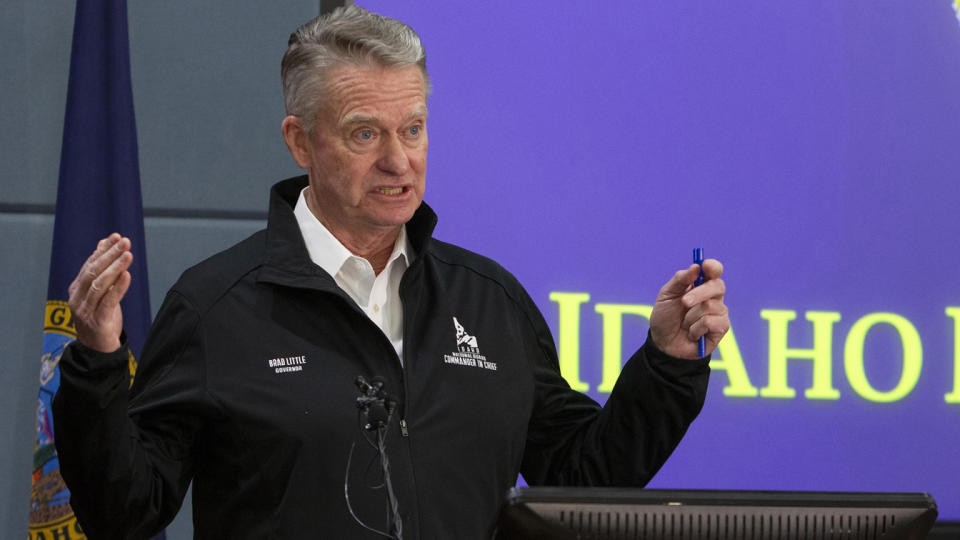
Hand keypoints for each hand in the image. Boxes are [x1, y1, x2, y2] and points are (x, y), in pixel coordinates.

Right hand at [67, 234, 132, 352]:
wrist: (98, 349)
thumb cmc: (101, 317)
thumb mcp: (100, 293)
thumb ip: (101, 271)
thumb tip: (104, 244)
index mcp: (76, 288)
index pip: (90, 264)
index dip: (103, 250)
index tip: (117, 236)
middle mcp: (77, 298)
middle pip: (93, 271)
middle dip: (110, 255)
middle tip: (125, 242)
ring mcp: (85, 310)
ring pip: (98, 284)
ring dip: (115, 268)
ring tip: (128, 255)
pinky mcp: (96, 321)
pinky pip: (107, 301)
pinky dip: (117, 287)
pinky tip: (127, 276)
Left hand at [649, 259, 728, 358]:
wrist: (663, 344)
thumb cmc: (665, 318)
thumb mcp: (666, 296)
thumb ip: (680, 280)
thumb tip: (695, 267)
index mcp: (700, 285)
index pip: (714, 271)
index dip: (713, 267)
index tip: (705, 266)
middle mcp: (713, 296)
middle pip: (717, 286)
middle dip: (698, 293)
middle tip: (684, 302)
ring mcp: (719, 312)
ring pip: (710, 306)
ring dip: (690, 316)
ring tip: (684, 324)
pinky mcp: (721, 328)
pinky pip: (710, 322)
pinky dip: (695, 329)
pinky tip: (692, 334)